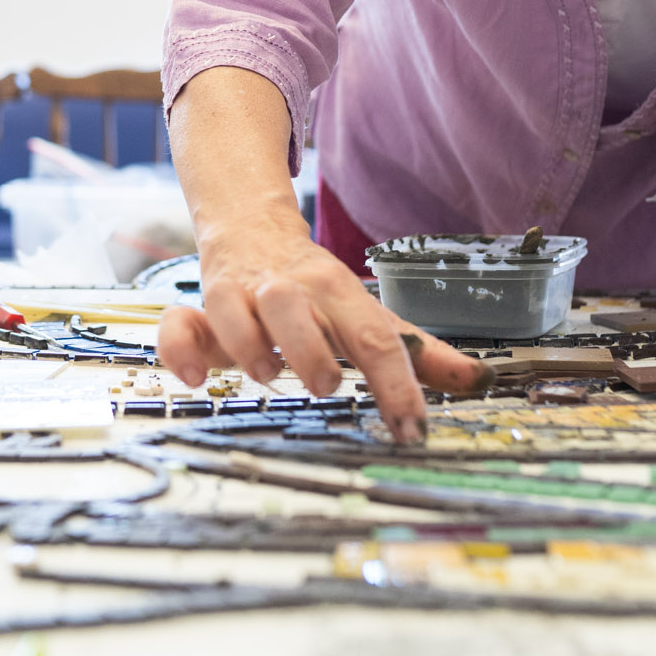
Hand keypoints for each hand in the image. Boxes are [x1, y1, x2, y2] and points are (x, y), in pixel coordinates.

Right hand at [158, 207, 496, 444]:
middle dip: (307, 346)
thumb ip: (416, 350)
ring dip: (249, 343)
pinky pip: (178, 324)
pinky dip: (182, 350)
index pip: (372, 332)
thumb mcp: (365, 312)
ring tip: (265, 375)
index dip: (396, 381)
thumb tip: (477, 380)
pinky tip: (197, 379)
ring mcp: (237, 294)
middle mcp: (285, 287)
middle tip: (324, 386)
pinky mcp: (199, 308)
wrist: (250, 226)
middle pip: (294, 304)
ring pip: (235, 306)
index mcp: (335, 288)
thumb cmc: (313, 287)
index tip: (412, 428)